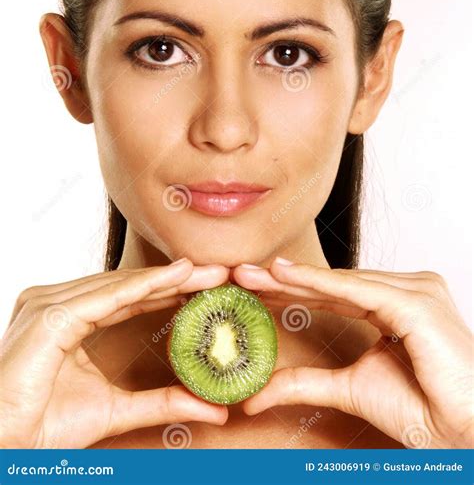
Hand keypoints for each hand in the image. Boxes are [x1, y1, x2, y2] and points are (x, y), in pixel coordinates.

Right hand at [0, 260, 228, 447]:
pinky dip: (144, 287)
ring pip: (120, 286)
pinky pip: (106, 297)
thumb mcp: (116, 410)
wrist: (5, 448)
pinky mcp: (49, 316)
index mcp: (66, 317)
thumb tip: (214, 409)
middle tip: (219, 273)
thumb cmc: (44, 428)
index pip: (127, 298)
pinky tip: (177, 279)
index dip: (169, 291)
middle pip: (127, 286)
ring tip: (208, 271)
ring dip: (168, 278)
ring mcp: (49, 304)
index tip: (209, 288)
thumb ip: (162, 403)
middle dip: (177, 280)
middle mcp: (56, 303)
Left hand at [232, 258, 473, 448]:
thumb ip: (305, 384)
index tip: (253, 288)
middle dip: (282, 281)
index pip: (334, 294)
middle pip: (333, 284)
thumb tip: (257, 395)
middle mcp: (408, 290)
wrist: (462, 433)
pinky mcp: (416, 301)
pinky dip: (317, 283)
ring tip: (250, 276)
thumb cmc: (423, 409)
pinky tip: (283, 275)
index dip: (291, 290)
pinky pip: (356, 290)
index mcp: (397, 305)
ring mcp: (415, 290)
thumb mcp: (348, 389)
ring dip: (291, 278)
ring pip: (341, 283)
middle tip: (239, 275)